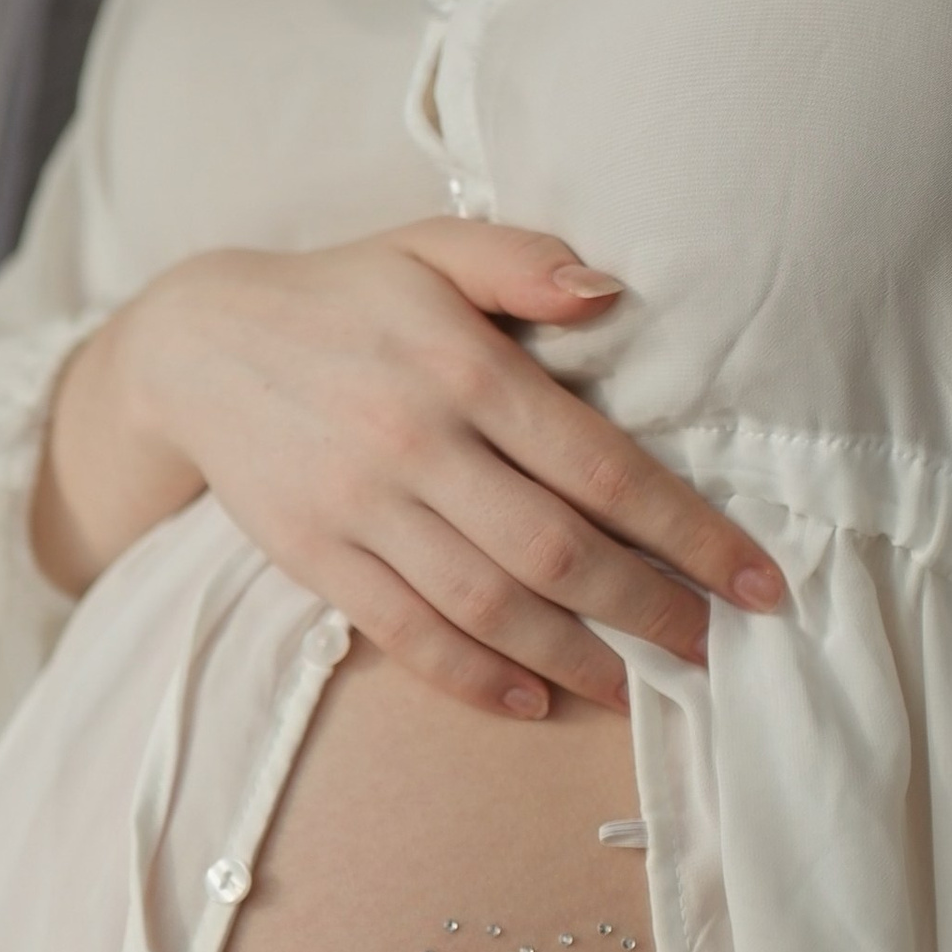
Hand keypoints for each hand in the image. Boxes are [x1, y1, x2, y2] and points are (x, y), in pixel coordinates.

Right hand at [31, 220, 783, 716]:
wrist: (195, 346)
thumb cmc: (341, 295)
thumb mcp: (430, 248)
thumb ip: (524, 261)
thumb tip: (614, 292)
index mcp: (462, 365)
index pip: (602, 465)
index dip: (688, 530)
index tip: (756, 580)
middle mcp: (414, 442)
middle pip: (555, 550)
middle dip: (649, 607)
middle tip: (712, 648)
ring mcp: (359, 508)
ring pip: (486, 605)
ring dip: (574, 659)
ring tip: (638, 688)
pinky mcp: (314, 556)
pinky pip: (404, 632)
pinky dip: (472, 677)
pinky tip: (530, 702)